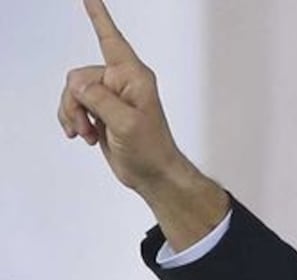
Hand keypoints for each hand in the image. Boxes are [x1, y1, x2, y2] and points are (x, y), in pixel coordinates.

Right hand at [60, 0, 186, 193]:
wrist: (153, 174)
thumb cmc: (151, 149)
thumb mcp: (126, 124)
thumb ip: (100, 99)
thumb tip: (77, 85)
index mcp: (134, 77)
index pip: (111, 40)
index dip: (99, 17)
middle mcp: (122, 82)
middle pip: (79, 77)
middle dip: (75, 102)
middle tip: (89, 126)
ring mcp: (111, 97)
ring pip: (72, 93)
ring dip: (73, 114)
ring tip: (87, 134)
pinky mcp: (102, 111)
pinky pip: (73, 106)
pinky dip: (73, 120)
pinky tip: (84, 136)